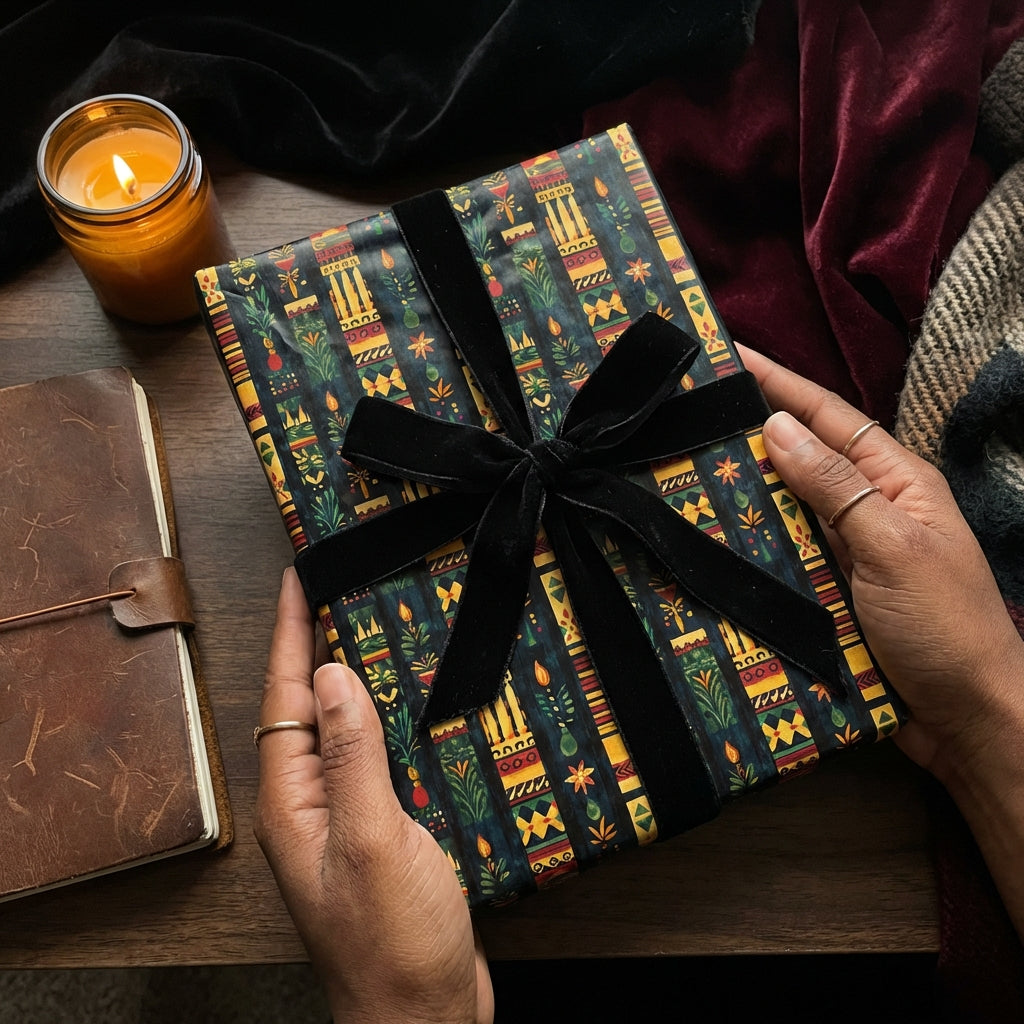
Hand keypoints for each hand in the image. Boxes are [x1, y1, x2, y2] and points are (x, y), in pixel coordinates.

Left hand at [254, 568, 493, 1023]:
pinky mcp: (389, 830)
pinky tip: (426, 704)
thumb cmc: (392, 945)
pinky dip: (399, 721)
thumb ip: (351, 758)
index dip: (293, 632)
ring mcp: (351, 817)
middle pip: (313, 706)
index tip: (303, 576)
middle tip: (348, 587)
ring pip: (352, 728)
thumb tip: (330, 676)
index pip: (286, 697)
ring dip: (365, 678)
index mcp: (296, 801)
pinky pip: (384, 757)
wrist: (426, 1017)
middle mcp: (315, 803)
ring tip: (387, 627)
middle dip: (324, 644)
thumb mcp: (371, 842)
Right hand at [742, 345, 1023, 936]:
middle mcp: (868, 508)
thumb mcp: (892, 546)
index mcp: (896, 481)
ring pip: (784, 507)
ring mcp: (846, 553)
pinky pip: (780, 555)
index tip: (728, 356)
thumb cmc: (943, 626)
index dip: (780, 383)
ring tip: (680, 469)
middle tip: (687, 414)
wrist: (967, 719)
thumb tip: (778, 425)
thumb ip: (836, 486)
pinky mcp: (827, 594)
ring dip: (742, 489)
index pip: (829, 417)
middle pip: (801, 457)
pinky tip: (708, 539)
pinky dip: (747, 543)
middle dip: (750, 431)